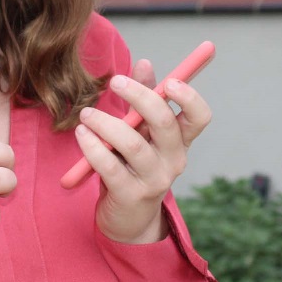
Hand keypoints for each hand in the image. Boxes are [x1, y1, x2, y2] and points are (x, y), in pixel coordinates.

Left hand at [73, 58, 211, 243]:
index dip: (190, 97)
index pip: (200, 117)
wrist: (128, 218)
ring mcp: (154, 180)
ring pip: (132, 144)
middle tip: (115, 81)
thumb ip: (143, 98)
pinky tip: (81, 134)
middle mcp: (173, 160)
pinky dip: (92, 147)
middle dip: (139, 97)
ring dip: (105, 123)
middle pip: (164, 122)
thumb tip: (143, 62)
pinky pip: (110, 166)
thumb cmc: (132, 166)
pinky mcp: (130, 195)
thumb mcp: (140, 132)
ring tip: (86, 114)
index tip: (171, 80)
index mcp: (180, 141)